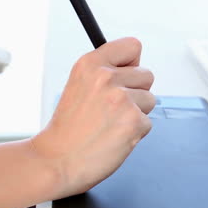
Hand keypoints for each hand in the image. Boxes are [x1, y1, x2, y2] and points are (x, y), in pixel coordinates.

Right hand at [31, 37, 155, 198]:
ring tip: (110, 124)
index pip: (132, 46)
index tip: (122, 77)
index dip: (131, 63)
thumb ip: (105, 72)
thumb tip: (135, 68)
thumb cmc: (68, 129)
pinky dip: (135, 133)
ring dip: (136, 113)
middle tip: (111, 109)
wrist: (57, 161)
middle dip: (135, 92)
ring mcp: (121, 99)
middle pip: (146, 75)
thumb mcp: (79, 86)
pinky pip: (148, 123)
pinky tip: (114, 137)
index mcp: (90, 63)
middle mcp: (106, 77)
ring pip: (150, 99)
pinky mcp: (133, 121)